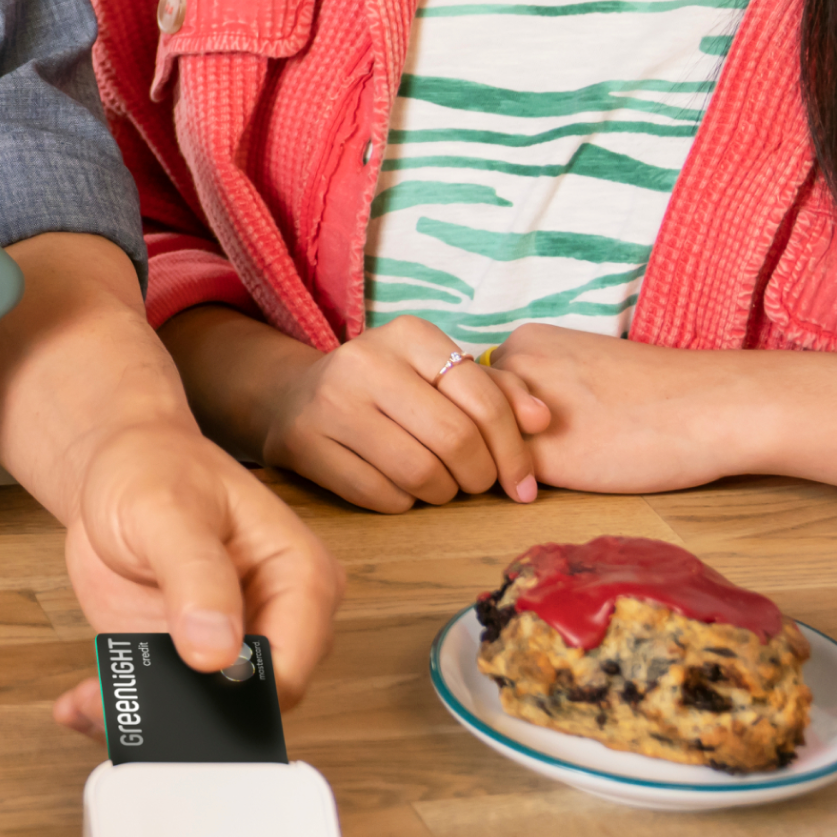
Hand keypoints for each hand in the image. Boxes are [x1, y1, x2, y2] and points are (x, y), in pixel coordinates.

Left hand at [49, 421, 342, 730]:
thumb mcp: (169, 511)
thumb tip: (218, 650)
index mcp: (300, 577)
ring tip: (90, 704)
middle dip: (190, 716)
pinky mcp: (185, 658)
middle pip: (251, 701)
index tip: (187, 684)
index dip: (243, 689)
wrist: (114, 468)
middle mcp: (275, 619)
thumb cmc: (155, 467)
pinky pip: (163, 704)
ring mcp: (229, 643)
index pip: (292, 663)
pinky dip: (122, 709)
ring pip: (204, 713)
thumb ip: (196, 575)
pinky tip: (82, 703)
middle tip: (127, 708)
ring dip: (147, 719)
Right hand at [255, 314, 552, 510]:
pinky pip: (381, 496)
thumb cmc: (388, 389)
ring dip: (444, 493)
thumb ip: (497, 392)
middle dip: (479, 475)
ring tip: (440, 484)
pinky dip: (404, 502)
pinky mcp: (305, 443)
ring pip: (421, 473)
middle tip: (477, 484)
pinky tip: (401, 487)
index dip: (513, 450)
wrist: (295, 397)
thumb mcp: (439, 375)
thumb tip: (542, 419)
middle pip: (456, 440)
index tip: (523, 484)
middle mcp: (366, 360)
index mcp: (410, 335)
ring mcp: (330, 402)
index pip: (483, 398)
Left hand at [492, 322, 753, 497]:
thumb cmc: (659, 391)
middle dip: (478, 438)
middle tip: (501, 460)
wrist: (709, 407)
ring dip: (490, 463)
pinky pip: (503, 477)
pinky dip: (510, 487)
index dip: (484, 413)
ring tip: (522, 476)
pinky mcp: (540, 457)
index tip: (507, 432)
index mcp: (526, 341)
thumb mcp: (583, 369)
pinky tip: (535, 492)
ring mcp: (521, 411)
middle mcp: (513, 368)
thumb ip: (538, 387)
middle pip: (465, 411)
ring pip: (478, 444)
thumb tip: (501, 420)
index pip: (474, 382)